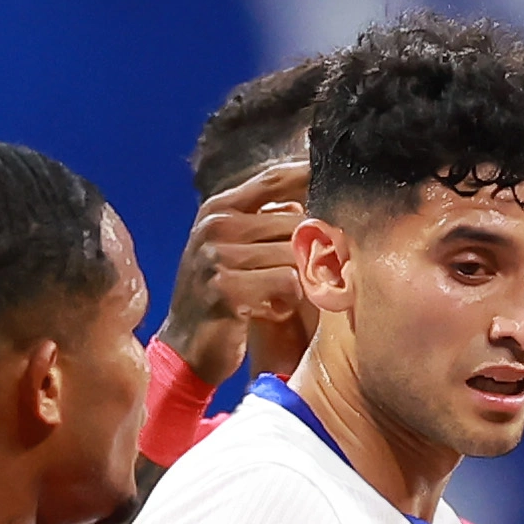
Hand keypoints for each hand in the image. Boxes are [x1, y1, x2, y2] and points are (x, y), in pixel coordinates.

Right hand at [174, 157, 311, 388]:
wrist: (184, 347)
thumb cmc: (219, 296)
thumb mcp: (231, 249)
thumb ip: (261, 222)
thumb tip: (307, 201)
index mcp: (219, 208)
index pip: (274, 178)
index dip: (310, 176)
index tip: (340, 182)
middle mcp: (216, 225)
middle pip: (296, 220)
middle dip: (314, 247)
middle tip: (316, 271)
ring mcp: (218, 257)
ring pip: (295, 254)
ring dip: (300, 280)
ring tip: (282, 297)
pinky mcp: (227, 291)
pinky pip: (288, 284)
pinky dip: (288, 302)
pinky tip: (272, 311)